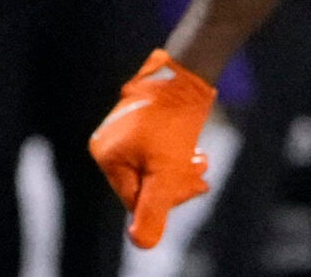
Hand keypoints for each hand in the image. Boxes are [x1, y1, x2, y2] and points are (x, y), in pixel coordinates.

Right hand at [91, 50, 216, 248]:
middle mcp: (109, 143)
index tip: (196, 187)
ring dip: (180, 170)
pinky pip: (157, 149)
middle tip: (203, 172)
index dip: (165, 201)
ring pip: (154, 165)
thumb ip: (154, 206)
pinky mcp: (142, 121)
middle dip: (176, 184)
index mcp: (106, 155)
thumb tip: (142, 243)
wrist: (189, 68)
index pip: (133, 197)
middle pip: (144, 181)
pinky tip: (194, 152)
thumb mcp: (166, 168)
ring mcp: (124, 131)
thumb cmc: (175, 118)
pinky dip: (176, 155)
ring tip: (202, 161)